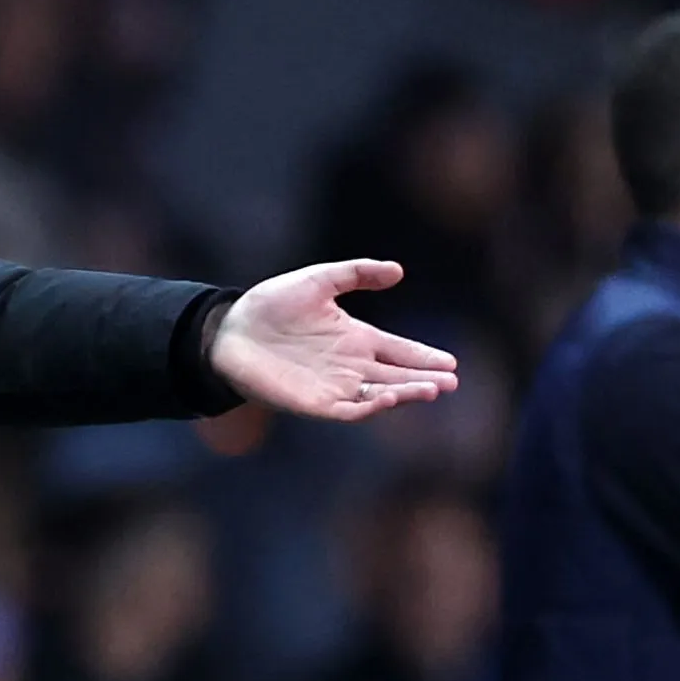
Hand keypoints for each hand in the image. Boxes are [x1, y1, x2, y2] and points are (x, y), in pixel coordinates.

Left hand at [209, 259, 458, 421]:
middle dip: (424, 379)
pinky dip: (371, 407)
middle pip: (397, 376)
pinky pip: (350, 410)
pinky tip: (389, 397)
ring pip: (380, 395)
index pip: (398, 350)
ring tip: (431, 389)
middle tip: (450, 381)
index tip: (451, 361)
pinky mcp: (315, 403)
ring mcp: (334, 386)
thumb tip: (398, 271)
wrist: (228, 331)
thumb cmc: (269, 306)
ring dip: (405, 394)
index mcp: (355, 338)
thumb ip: (356, 274)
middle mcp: (350, 365)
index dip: (424, 356)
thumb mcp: (317, 281)